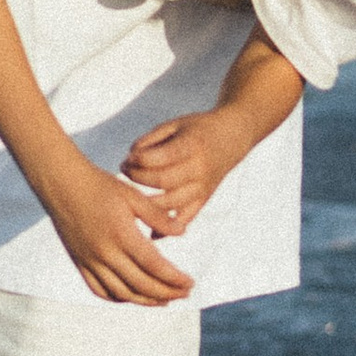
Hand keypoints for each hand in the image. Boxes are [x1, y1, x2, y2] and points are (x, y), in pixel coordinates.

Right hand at [44, 159, 196, 305]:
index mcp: (122, 235)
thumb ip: (158, 216)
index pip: (154, 266)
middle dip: (167, 293)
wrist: (62, 184)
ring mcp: (90, 261)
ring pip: (122, 293)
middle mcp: (105, 253)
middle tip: (185, 294)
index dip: (174, 279)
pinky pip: (100, 290)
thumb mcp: (133, 195)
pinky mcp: (80, 263)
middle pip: (141, 285)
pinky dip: (119, 298)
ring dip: (146, 301)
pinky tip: (133, 296)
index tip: (190, 283)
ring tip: (165, 301)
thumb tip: (183, 232)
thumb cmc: (100, 185)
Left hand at [123, 109, 246, 225]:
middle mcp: (199, 169)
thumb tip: (130, 159)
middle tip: (126, 171)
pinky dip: (168, 228)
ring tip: (134, 192)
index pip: (159, 158)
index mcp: (191, 146)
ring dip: (146, 201)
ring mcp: (202, 187)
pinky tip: (151, 230)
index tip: (127, 158)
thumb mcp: (174, 125)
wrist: (230, 138)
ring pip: (171, 203)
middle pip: (162, 181)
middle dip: (137, 177)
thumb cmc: (196, 130)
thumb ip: (150, 140)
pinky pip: (185, 219)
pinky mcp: (203, 200)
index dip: (137, 159)